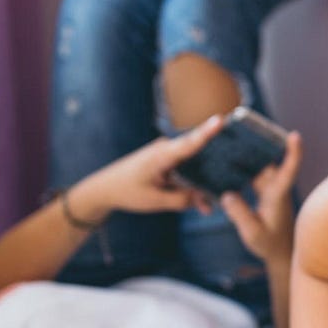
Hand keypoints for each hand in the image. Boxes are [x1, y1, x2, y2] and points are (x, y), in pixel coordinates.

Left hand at [75, 116, 223, 218]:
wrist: (106, 188)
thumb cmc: (127, 191)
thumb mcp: (155, 201)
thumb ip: (182, 200)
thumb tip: (204, 199)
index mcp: (162, 155)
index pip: (189, 142)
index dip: (207, 131)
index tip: (220, 120)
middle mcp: (167, 149)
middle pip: (199, 156)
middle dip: (212, 175)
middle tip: (219, 196)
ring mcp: (169, 154)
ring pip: (194, 167)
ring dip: (201, 186)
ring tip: (206, 208)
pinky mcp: (169, 161)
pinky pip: (187, 172)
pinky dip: (192, 186)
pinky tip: (200, 204)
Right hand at [219, 132, 302, 262]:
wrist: (280, 253)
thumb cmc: (270, 244)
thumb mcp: (252, 233)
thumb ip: (240, 215)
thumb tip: (227, 194)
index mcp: (277, 196)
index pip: (288, 171)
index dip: (293, 153)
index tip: (295, 135)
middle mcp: (275, 189)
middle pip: (266, 162)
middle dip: (257, 144)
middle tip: (241, 125)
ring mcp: (269, 190)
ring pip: (258, 167)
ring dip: (246, 155)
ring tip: (228, 138)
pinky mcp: (263, 193)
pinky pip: (252, 176)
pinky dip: (241, 169)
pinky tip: (224, 162)